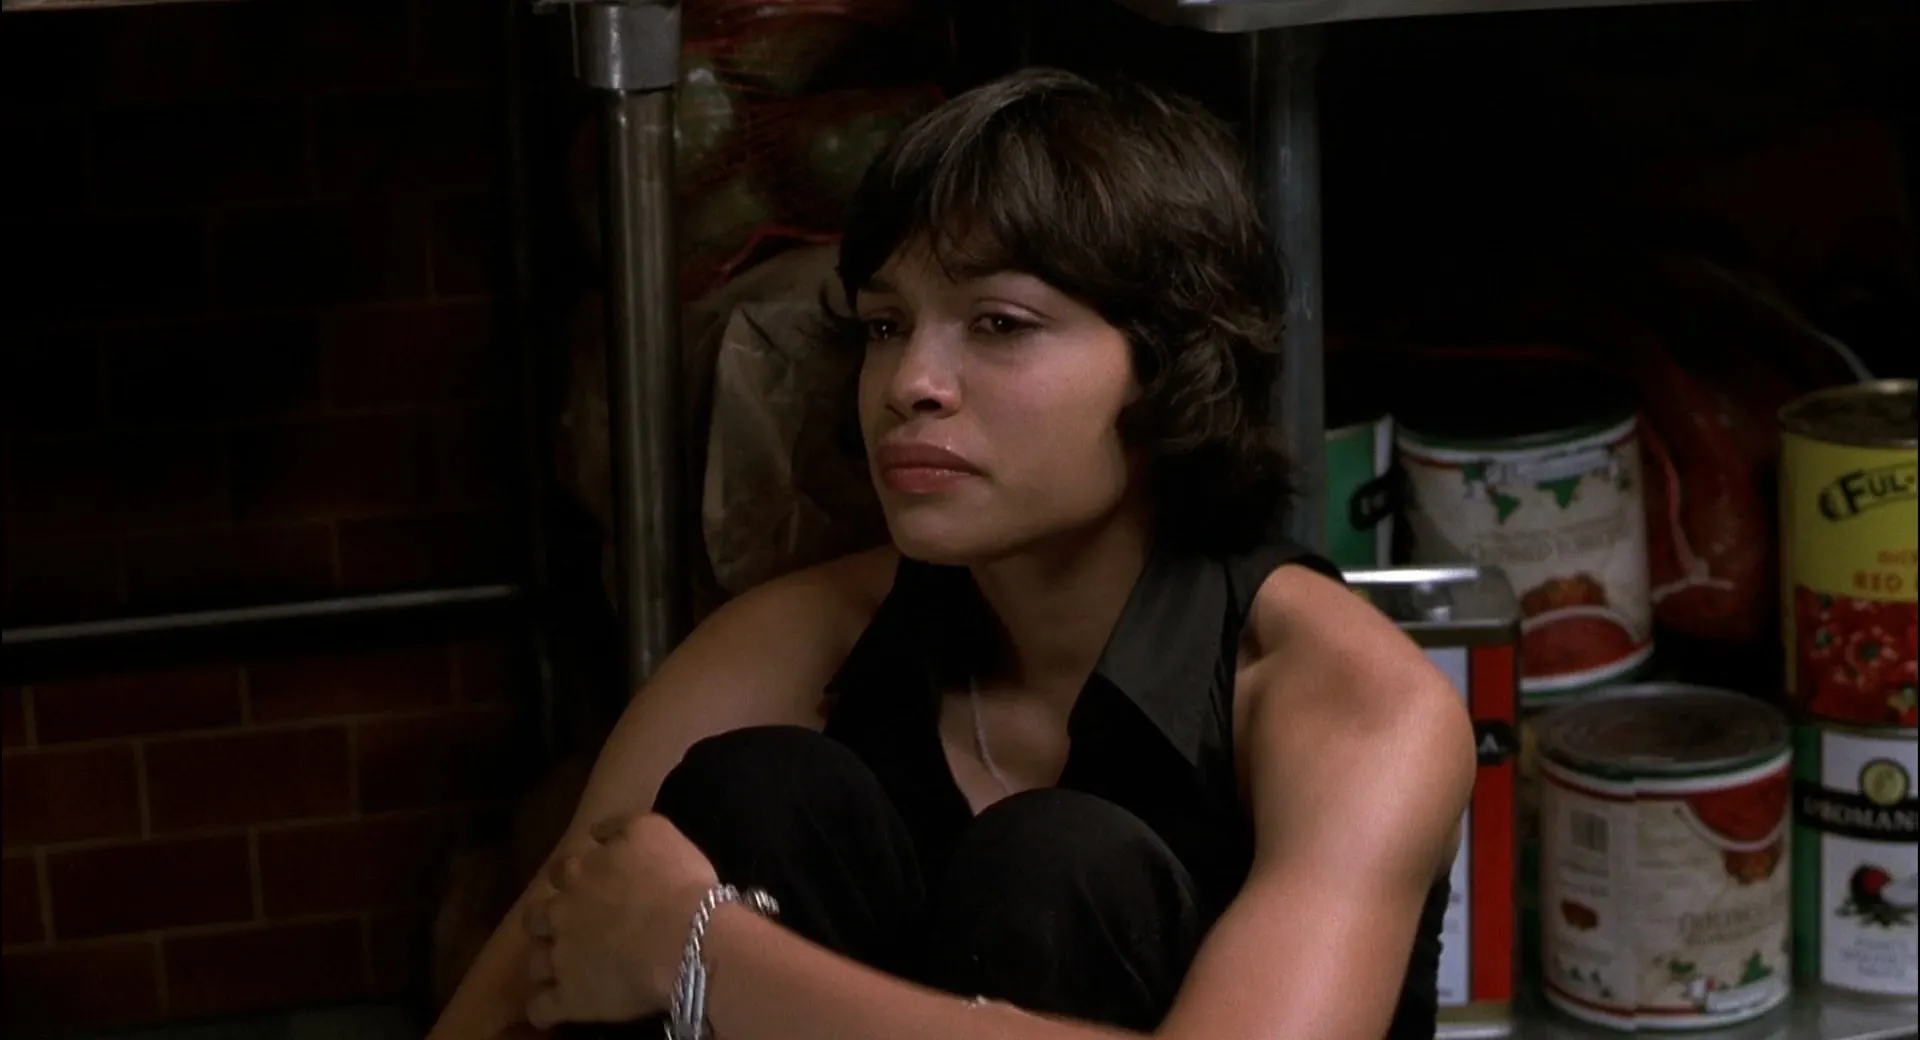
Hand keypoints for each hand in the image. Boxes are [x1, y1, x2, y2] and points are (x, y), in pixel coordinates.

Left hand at [522, 813, 719, 1029]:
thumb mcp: (653, 829)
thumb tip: (596, 830)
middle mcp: (562, 913)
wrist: (687, 937)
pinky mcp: (570, 999)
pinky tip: (556, 1009)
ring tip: (566, 970)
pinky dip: (544, 1009)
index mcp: (581, 873)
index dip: (573, 879)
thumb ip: (618, 825)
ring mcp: (562, 958)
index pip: (563, 872)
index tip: (589, 885)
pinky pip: (542, 1009)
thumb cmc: (677, 880)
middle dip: (548, 921)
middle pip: (537, 917)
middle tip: (572, 928)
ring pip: (536, 962)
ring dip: (547, 963)